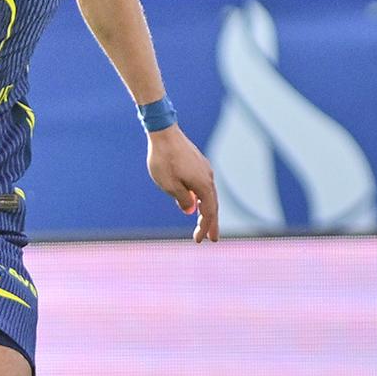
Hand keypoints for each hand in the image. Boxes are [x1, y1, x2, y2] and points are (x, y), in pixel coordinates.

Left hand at [147, 125, 218, 243]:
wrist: (164, 134)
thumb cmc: (163, 160)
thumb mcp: (169, 185)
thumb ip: (182, 199)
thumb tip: (190, 210)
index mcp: (203, 185)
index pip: (208, 212)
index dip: (205, 227)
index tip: (200, 241)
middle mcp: (208, 178)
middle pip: (212, 205)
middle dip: (211, 223)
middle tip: (212, 239)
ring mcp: (204, 170)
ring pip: (209, 195)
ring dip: (207, 211)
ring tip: (204, 224)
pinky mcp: (198, 164)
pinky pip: (204, 186)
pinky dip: (202, 198)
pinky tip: (196, 203)